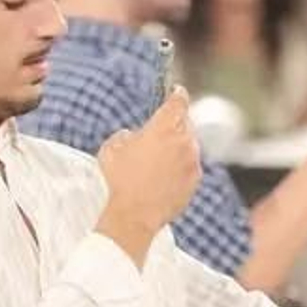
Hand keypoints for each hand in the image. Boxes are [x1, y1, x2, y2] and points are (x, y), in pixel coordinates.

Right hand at [96, 88, 201, 259]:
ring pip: (188, 145)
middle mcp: (184, 141)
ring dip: (177, 148)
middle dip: (173, 125)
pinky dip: (180, 167)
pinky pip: (189, 166)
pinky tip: (162, 177)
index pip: (179, 101)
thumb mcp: (112, 147)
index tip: (176, 92)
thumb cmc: (119, 180)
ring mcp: (192, 162)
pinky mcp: (194, 181)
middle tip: (156, 136)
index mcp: (165, 127)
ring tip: (155, 162)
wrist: (133, 215)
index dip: (177, 94)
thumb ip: (128, 134)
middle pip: (185, 123)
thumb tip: (134, 137)